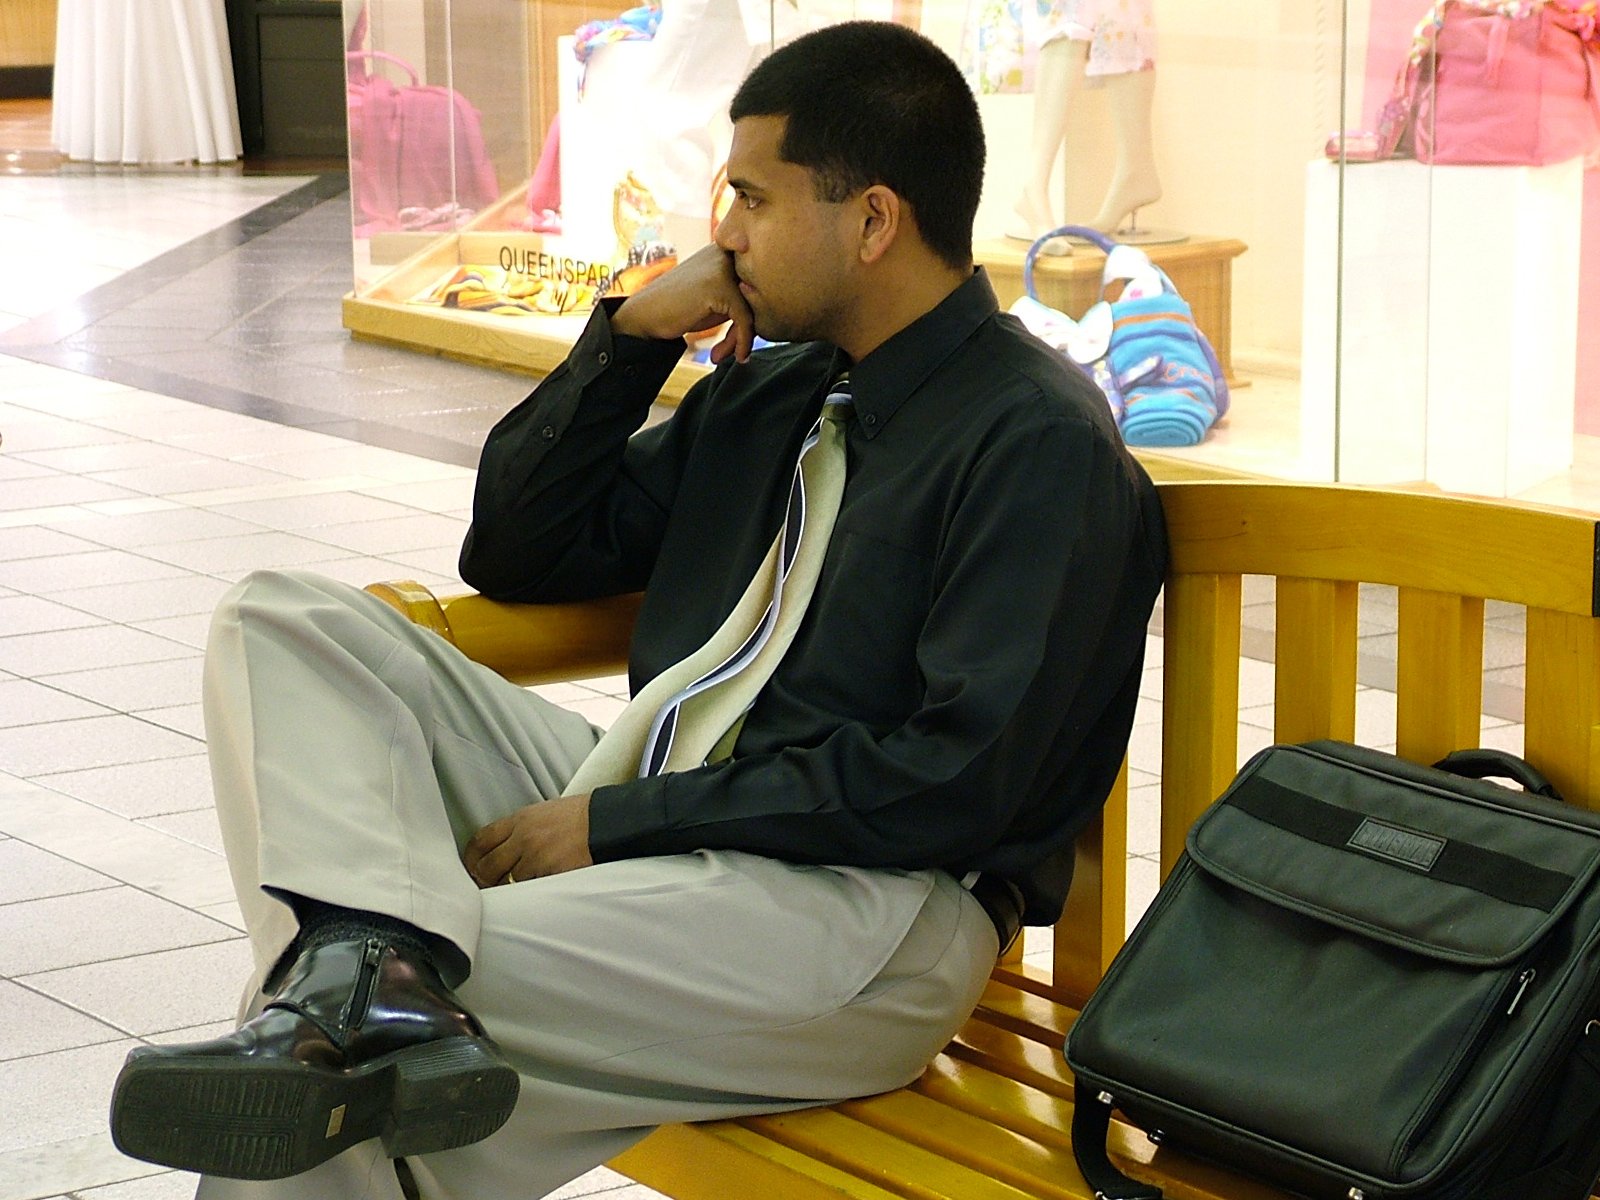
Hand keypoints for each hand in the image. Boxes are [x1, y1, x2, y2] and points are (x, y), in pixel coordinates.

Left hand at [463, 794, 592, 886]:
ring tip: (512, 890)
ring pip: (506, 880)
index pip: (481, 839)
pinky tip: (532, 890)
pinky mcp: (550, 872)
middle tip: (486, 885)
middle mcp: (523, 836)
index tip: (471, 867)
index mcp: (520, 819)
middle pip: (487, 864)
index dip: (471, 858)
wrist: (608, 821)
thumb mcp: (545, 812)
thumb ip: (521, 828)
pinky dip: (528, 892)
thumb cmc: (581, 817)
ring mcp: (536, 855)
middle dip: (483, 878)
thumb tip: (503, 848)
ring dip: (507, 888)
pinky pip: (529, 888)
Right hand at [611, 243, 754, 363]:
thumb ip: (745, 299)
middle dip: (746, 329)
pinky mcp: (719, 286)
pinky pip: (745, 318)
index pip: (758, 283)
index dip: (751, 315)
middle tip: (728, 351)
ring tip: (724, 355)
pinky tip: (736, 357)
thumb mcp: (719, 300)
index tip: (737, 340)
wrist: (644, 315)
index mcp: (728, 250)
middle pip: (758, 295)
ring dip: (741, 338)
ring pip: (752, 308)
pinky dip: (743, 342)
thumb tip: (777, 313)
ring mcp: (723, 267)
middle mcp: (726, 253)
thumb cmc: (682, 309)